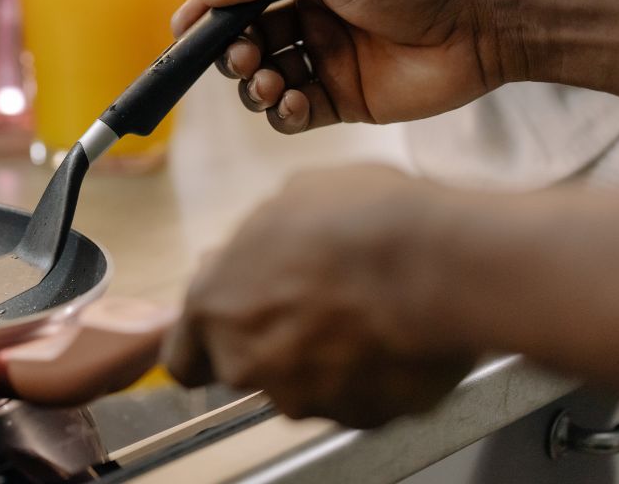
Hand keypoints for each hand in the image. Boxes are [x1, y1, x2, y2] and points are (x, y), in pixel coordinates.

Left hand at [160, 165, 477, 426]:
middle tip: (309, 303)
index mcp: (215, 308)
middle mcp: (248, 363)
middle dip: (269, 343)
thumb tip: (254, 251)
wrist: (436, 263)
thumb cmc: (356, 219)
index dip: (206, 340)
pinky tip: (390, 332)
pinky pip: (355, 398)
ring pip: (302, 386)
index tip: (228, 324)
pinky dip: (367, 375)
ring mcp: (305, 397)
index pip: (181, 357)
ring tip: (362, 311)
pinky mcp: (362, 417)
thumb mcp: (286, 201)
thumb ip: (254, 246)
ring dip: (321, 358)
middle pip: (244, 369)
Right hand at [172, 0, 505, 133]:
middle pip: (244, 41)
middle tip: (241, 57)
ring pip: (263, 80)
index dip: (207, 13)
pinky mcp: (344, 100)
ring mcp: (325, 61)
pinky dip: (282, 112)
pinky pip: (294, 114)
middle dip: (230, 52)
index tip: (182, 31)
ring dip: (253, 84)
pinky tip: (292, 102)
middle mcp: (309, 18)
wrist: (483, 22)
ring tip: (268, 82)